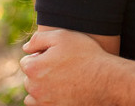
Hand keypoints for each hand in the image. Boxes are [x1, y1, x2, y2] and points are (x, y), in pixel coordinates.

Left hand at [20, 29, 134, 105]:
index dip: (40, 57)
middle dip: (40, 73)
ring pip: (34, 96)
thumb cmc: (85, 56)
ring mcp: (46, 103)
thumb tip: (26, 48)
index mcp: (33, 68)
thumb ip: (38, 39)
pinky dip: (48, 100)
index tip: (55, 57)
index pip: (26, 62)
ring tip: (61, 81)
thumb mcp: (62, 36)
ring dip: (42, 89)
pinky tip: (62, 92)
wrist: (108, 80)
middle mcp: (35, 88)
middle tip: (61, 68)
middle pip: (30, 79)